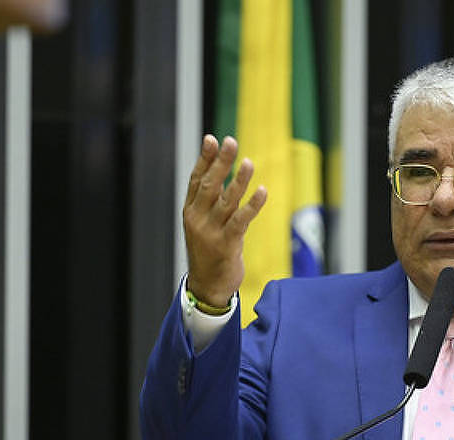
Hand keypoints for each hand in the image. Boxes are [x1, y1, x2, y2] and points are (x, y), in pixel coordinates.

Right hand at [183, 134, 267, 307]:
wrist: (208, 286)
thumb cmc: (209, 251)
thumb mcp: (205, 224)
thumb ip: (212, 201)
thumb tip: (221, 173)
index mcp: (191, 211)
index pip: (196, 180)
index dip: (205, 159)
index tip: (212, 139)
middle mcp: (198, 220)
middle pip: (210, 185)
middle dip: (221, 162)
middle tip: (230, 141)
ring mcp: (211, 232)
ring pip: (226, 201)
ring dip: (238, 181)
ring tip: (249, 162)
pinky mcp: (226, 245)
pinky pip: (241, 221)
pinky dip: (252, 205)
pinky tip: (262, 191)